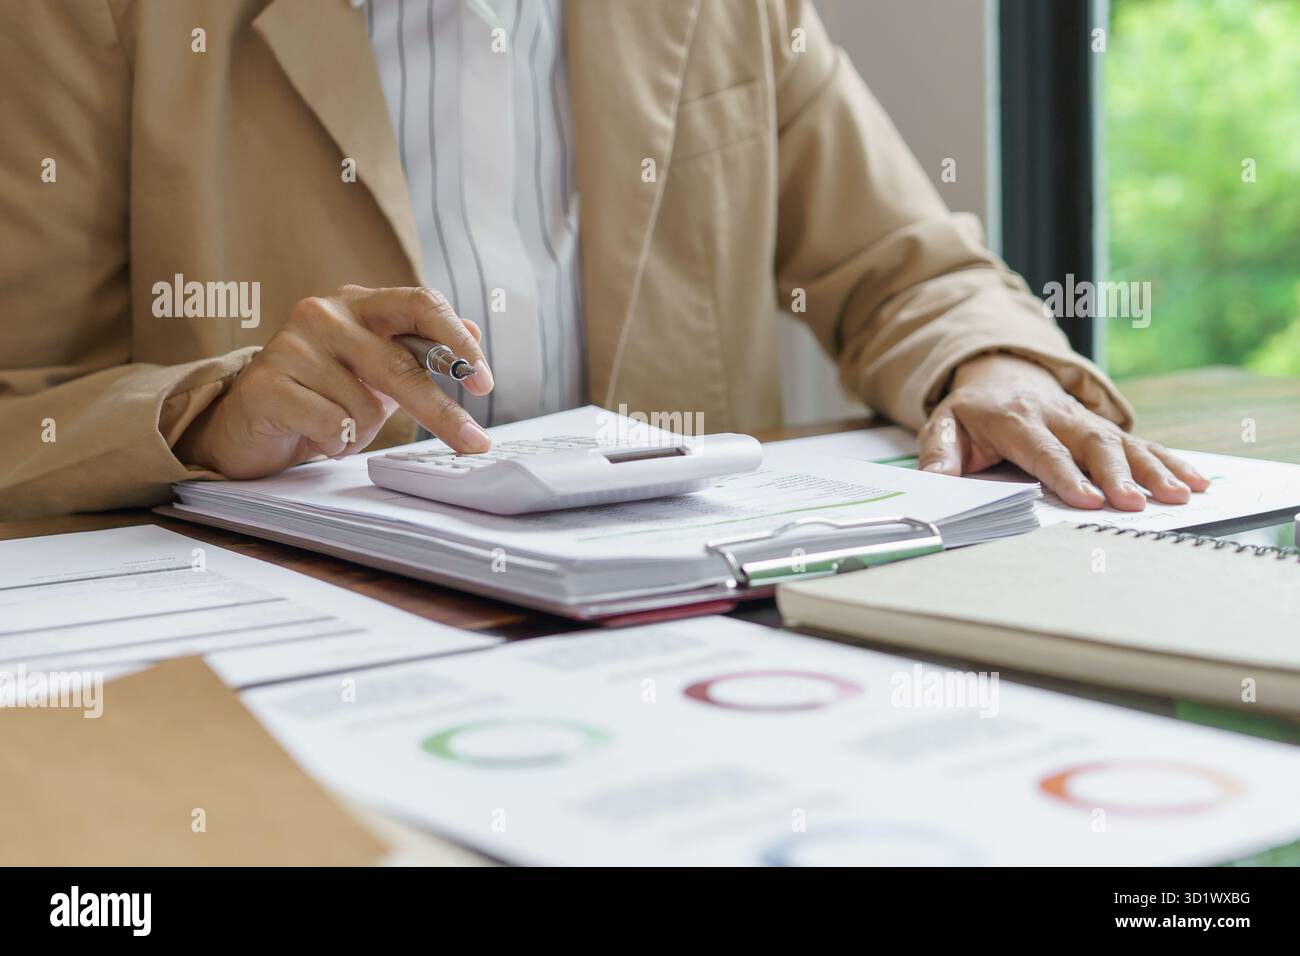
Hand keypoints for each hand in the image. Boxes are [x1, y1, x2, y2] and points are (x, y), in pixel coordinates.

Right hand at [176, 285, 493, 478]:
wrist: (248, 424)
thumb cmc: (321, 395)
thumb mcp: (378, 371)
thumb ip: (419, 349)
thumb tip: (473, 330)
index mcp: (359, 304)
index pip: (420, 302)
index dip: (457, 341)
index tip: (483, 381)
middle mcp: (324, 314)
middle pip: (400, 365)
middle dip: (440, 411)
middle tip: (473, 442)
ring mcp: (291, 345)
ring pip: (364, 406)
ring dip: (361, 431)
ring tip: (335, 426)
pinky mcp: (266, 383)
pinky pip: (330, 425)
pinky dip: (333, 442)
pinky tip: (311, 434)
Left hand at [917, 353, 1208, 509]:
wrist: (999, 372)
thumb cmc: (972, 411)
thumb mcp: (943, 426)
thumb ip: (939, 456)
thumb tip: (933, 484)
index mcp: (1016, 419)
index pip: (1043, 450)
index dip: (1065, 474)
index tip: (1087, 499)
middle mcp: (1057, 416)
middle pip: (1092, 444)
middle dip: (1117, 474)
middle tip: (1136, 503)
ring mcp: (1085, 421)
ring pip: (1123, 442)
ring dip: (1153, 469)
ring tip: (1179, 494)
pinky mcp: (1105, 428)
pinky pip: (1141, 442)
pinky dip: (1170, 460)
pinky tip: (1196, 479)